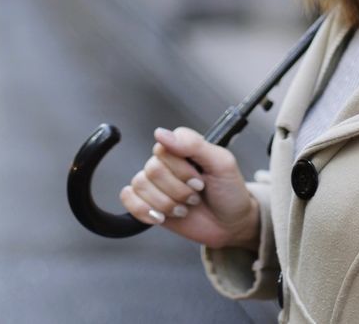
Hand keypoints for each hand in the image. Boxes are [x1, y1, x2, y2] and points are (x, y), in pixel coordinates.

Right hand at [120, 126, 260, 250]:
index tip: (200, 181)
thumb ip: (194, 144)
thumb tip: (161, 133)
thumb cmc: (230, 192)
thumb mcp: (222, 164)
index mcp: (182, 147)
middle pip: (152, 169)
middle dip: (177, 190)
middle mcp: (166, 162)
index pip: (163, 148)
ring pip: (140, 185)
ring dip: (166, 203)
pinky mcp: (147, 202)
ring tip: (184, 208)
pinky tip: (161, 216)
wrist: (231, 225)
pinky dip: (143, 210)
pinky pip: (128, 198)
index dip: (181, 169)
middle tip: (195, 196)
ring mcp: (155, 182)